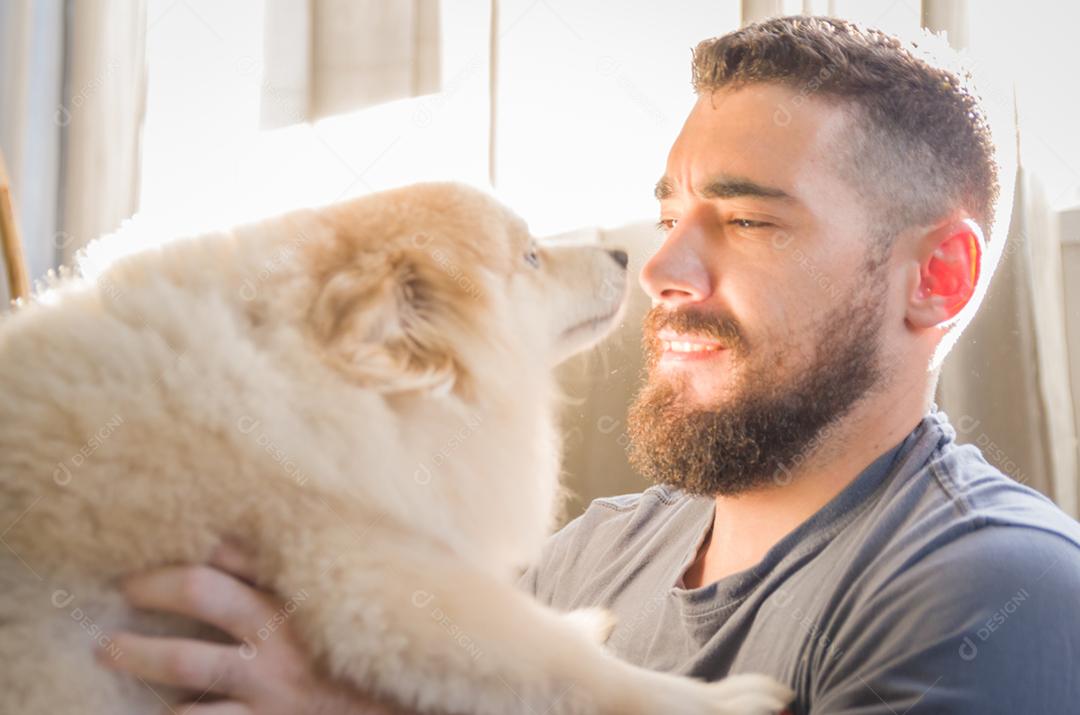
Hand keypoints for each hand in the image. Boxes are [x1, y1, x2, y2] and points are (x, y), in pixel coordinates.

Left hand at [99, 541, 414, 714]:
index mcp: (312, 594)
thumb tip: (356, 541)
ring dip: (140, 652)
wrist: (422, 712)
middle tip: (128, 586)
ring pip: (184, 661)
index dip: (211, 541)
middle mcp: (283, 632)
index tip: (184, 535)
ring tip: (109, 646)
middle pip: (201, 591)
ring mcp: (268, 682)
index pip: (250, 549)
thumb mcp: (390, 600)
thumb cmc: (400, 660)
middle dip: (157, 584)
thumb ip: (365, 570)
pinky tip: (159, 714)